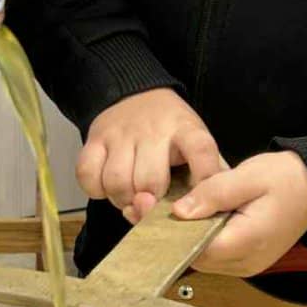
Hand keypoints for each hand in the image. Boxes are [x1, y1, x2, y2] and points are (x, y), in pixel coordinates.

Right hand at [77, 89, 223, 220]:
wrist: (133, 95)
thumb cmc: (170, 131)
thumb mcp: (196, 142)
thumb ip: (209, 172)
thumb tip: (218, 211)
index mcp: (186, 130)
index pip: (201, 150)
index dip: (203, 178)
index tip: (197, 204)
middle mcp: (153, 130)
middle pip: (150, 181)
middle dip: (150, 203)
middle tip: (150, 203)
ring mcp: (121, 134)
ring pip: (117, 182)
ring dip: (122, 200)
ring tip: (129, 197)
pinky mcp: (94, 139)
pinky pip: (88, 175)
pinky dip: (96, 190)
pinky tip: (107, 187)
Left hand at [172, 149, 306, 275]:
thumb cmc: (286, 179)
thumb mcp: (248, 176)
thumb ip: (213, 193)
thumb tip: (180, 212)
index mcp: (248, 241)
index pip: (197, 249)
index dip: (177, 231)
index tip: (164, 210)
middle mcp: (247, 262)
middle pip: (198, 257)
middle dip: (183, 234)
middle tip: (175, 205)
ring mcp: (248, 266)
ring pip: (205, 260)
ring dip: (195, 238)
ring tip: (194, 210)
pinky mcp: (248, 262)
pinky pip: (217, 258)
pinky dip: (208, 241)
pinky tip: (208, 220)